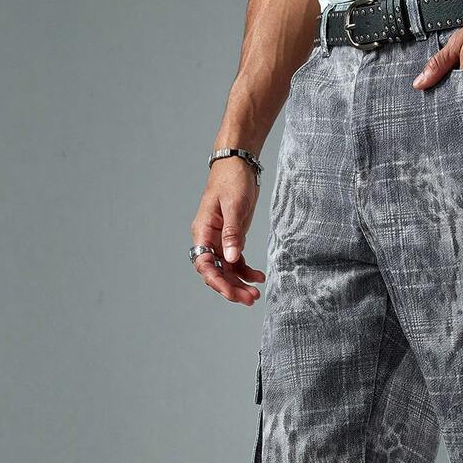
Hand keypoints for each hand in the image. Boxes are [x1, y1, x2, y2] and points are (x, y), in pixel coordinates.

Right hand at [190, 159, 265, 304]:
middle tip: (250, 299)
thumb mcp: (234, 205)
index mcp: (203, 231)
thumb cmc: (232, 179)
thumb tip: (231, 259)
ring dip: (239, 284)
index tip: (232, 293)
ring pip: (226, 270)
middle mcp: (208, 239)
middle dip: (231, 288)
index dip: (216, 281)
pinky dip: (246, 271)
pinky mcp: (232, 238)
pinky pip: (236, 261)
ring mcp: (220, 240)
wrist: (238, 164)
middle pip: (216, 272)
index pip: (204, 264)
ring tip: (256, 295)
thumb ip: (232, 233)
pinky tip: (259, 278)